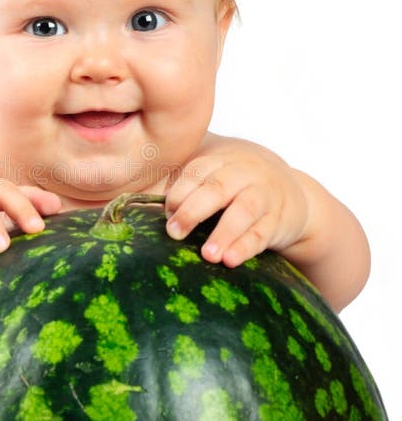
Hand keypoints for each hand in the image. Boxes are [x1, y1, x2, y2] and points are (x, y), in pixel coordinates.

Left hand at [164, 143, 308, 266]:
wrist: (290, 190)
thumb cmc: (235, 184)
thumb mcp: (213, 173)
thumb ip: (180, 183)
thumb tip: (129, 202)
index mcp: (220, 160)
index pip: (196, 172)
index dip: (178, 194)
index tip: (166, 215)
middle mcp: (243, 173)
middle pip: (217, 188)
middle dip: (194, 211)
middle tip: (174, 233)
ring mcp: (263, 194)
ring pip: (244, 210)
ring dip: (224, 232)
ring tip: (208, 254)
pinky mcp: (279, 218)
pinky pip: (263, 232)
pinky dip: (246, 247)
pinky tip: (230, 260)